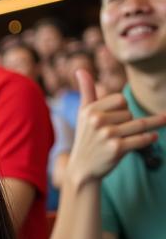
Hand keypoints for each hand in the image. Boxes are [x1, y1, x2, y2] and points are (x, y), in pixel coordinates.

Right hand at [66, 69, 165, 186]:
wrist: (82, 169)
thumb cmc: (86, 139)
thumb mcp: (83, 114)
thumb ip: (86, 91)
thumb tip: (80, 70)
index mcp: (90, 111)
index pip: (121, 100)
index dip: (123, 109)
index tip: (117, 118)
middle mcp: (97, 122)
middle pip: (130, 113)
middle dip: (129, 121)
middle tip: (118, 133)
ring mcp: (107, 135)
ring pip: (139, 125)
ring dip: (150, 126)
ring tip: (160, 124)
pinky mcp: (116, 149)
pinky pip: (141, 139)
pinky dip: (149, 138)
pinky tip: (153, 137)